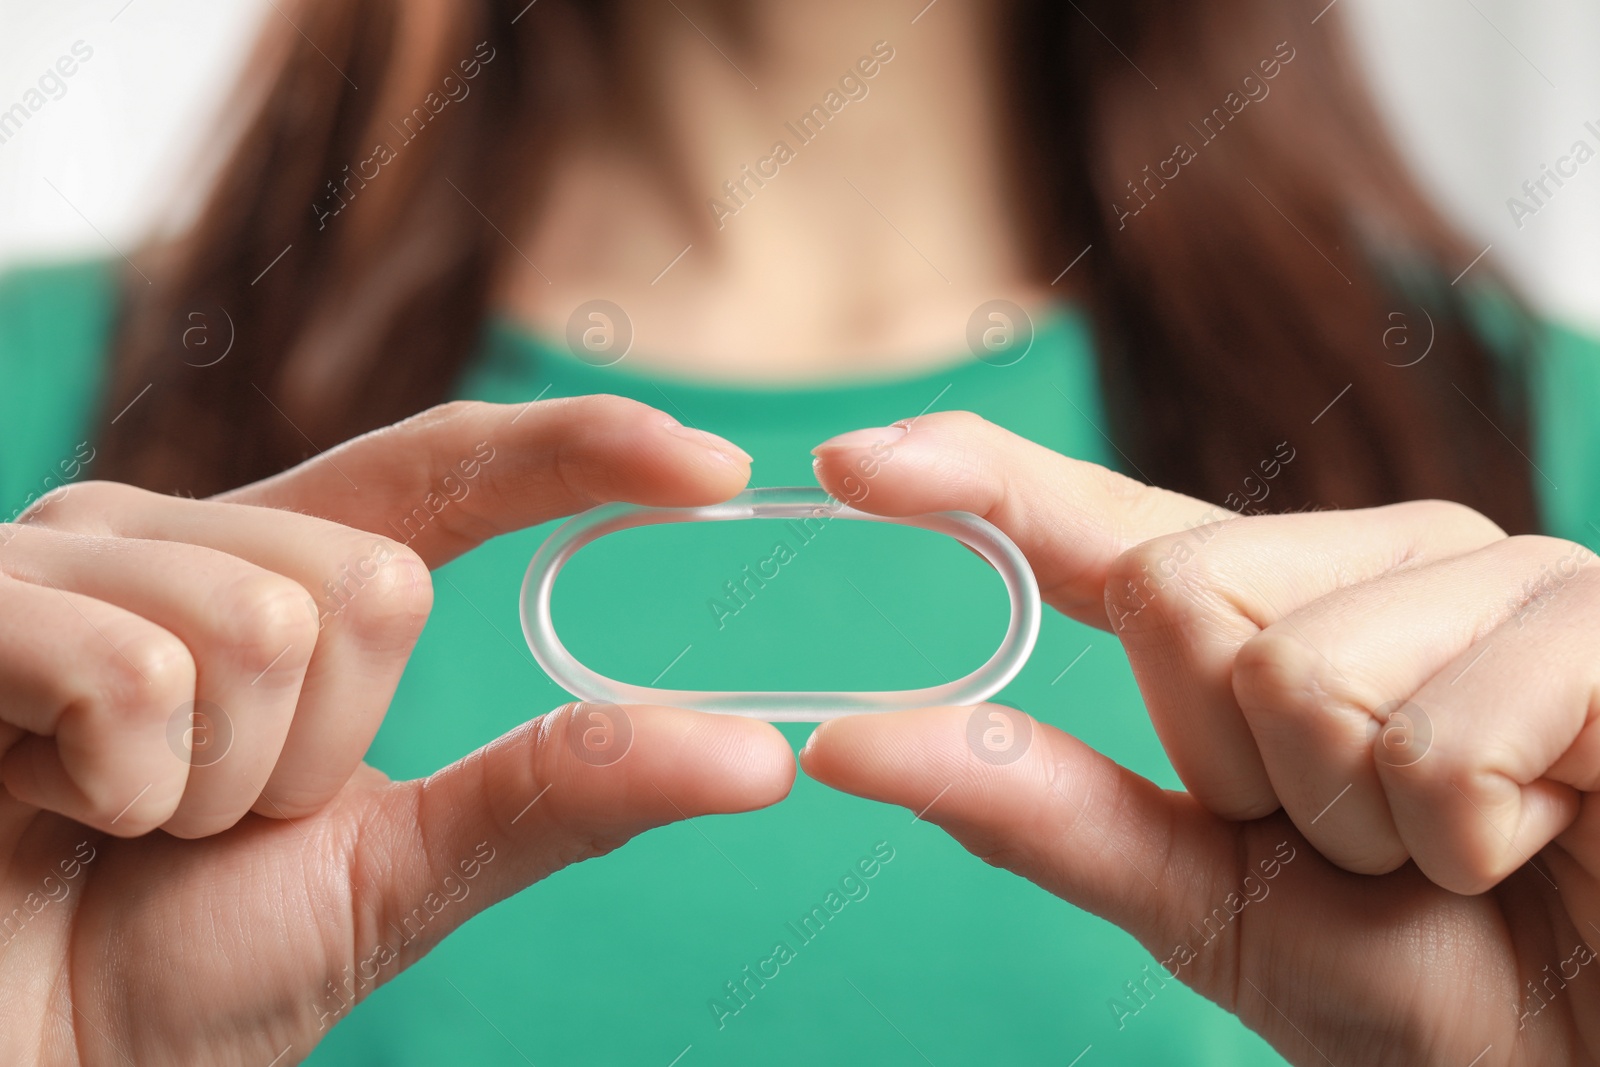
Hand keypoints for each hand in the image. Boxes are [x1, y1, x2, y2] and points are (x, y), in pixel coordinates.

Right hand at [0, 396, 793, 1065]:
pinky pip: (135, 671)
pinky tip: (52, 809)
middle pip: (375, 582)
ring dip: (218, 789)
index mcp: (272, 576)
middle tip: (213, 822)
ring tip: (127, 824)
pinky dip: (121, 790)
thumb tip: (761, 758)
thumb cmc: (178, 967)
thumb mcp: (397, 871)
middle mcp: (176, 538)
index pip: (446, 471)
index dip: (577, 451)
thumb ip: (556, 794)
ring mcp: (65, 560)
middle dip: (320, 753)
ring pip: (265, 627)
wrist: (24, 1064)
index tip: (714, 472)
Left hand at [805, 412, 1599, 1066]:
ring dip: (1367, 824)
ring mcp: (1496, 576)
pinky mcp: (1596, 623)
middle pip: (1179, 599)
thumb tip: (844, 745)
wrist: (1599, 1064)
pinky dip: (1467, 840)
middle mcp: (1382, 564)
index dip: (981, 483)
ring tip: (1466, 851)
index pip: (1109, 530)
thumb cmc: (1434, 986)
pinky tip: (1545, 836)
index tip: (852, 462)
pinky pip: (1436, 739)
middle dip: (1246, 770)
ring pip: (1299, 675)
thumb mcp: (1208, 901)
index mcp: (1288, 613)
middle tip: (1365, 840)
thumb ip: (1040, 810)